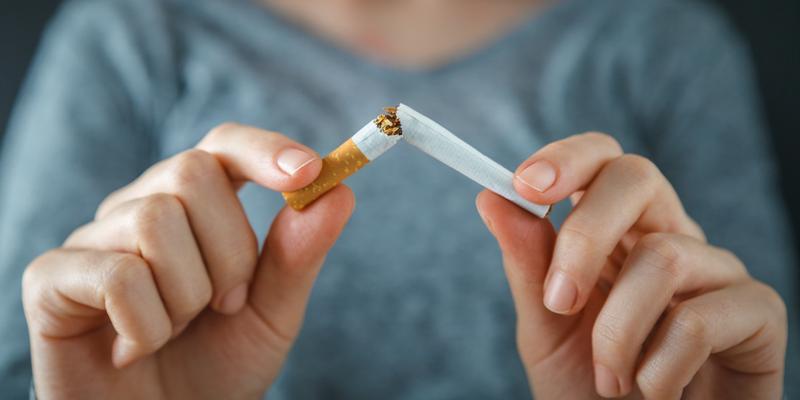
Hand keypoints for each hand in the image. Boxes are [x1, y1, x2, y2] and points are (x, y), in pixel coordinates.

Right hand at [23, 124, 353, 398]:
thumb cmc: (216, 367)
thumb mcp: (271, 313)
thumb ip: (298, 255)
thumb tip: (339, 192)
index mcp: (194, 208)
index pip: (223, 146)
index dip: (263, 149)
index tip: (310, 171)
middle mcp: (139, 209)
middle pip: (192, 173)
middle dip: (230, 252)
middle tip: (226, 306)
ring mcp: (93, 241)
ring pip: (155, 221)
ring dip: (188, 295)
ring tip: (178, 330)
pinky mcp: (51, 279)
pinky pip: (116, 275)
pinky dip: (146, 326)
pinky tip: (134, 350)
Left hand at [476, 133, 786, 398]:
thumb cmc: (592, 389)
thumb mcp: (546, 328)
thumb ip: (527, 265)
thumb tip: (491, 197)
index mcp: (616, 233)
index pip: (602, 159)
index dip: (567, 158)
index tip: (525, 185)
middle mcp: (669, 238)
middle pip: (637, 177)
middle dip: (585, 236)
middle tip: (557, 302)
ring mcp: (716, 273)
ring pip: (663, 256)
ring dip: (616, 333)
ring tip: (609, 380)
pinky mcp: (757, 315)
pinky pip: (702, 319)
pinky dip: (659, 369)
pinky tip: (653, 391)